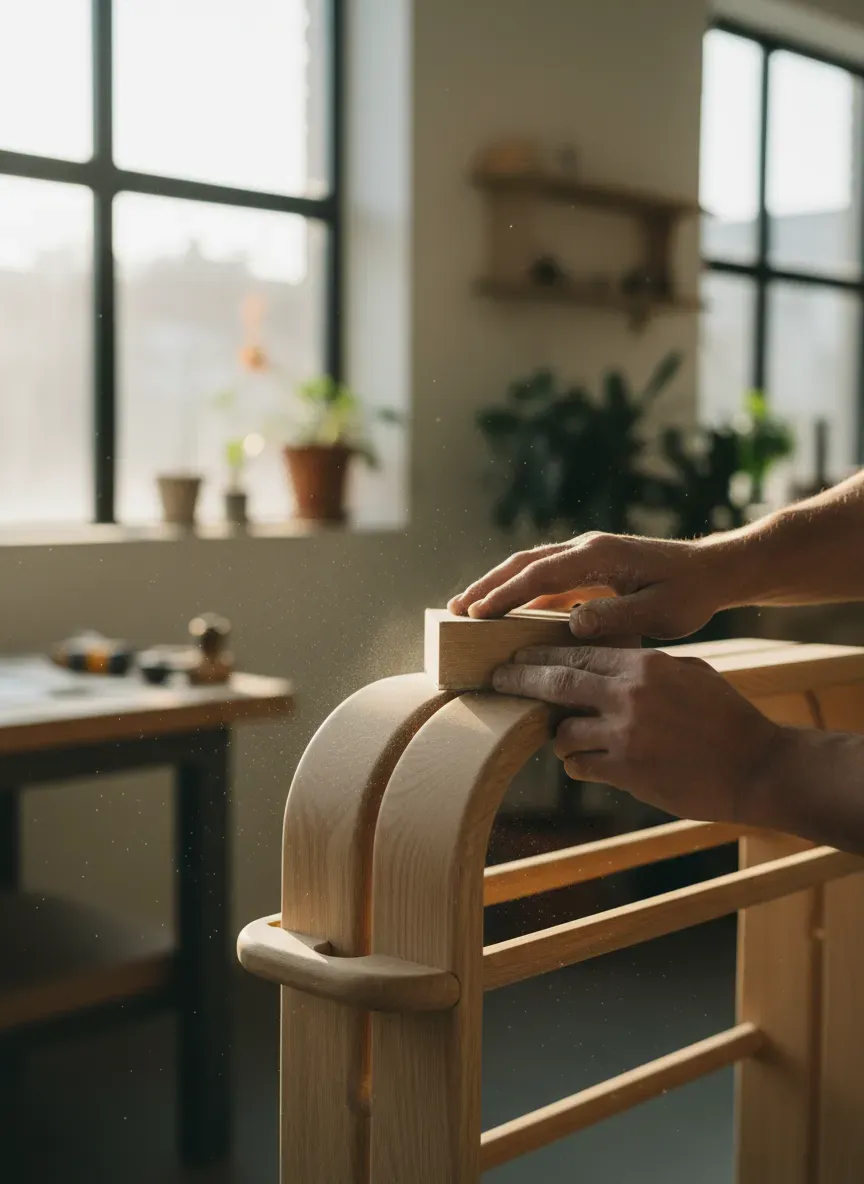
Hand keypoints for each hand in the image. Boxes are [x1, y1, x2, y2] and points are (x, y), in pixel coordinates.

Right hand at [448, 532, 729, 639]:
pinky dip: (519, 590)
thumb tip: (572, 622)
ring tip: (465, 609)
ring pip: (530, 565)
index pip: (540, 575)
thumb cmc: (690, 594)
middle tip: (453, 610)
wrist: (712, 571)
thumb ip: (617, 617)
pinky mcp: (589, 566)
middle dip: (487, 585)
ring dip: (497, 585)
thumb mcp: (660, 612)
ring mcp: (586, 554)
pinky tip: (503, 611)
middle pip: (524, 563)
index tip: (475, 614)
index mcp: (599, 556)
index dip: (504, 595)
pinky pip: (545, 576)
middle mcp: (586, 548)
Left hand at [491, 646, 786, 825]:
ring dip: (558, 736)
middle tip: (496, 680)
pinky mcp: (627, 772)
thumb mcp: (687, 673)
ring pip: (561, 731)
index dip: (540, 655)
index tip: (516, 656)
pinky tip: (588, 763)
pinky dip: (578, 764)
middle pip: (556, 682)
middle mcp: (629, 695)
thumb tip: (604, 659)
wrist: (758, 767)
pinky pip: (580, 766)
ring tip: (566, 737)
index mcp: (644, 665)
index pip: (577, 651)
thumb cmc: (725, 717)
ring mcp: (625, 735)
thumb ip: (643, 666)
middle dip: (519, 680)